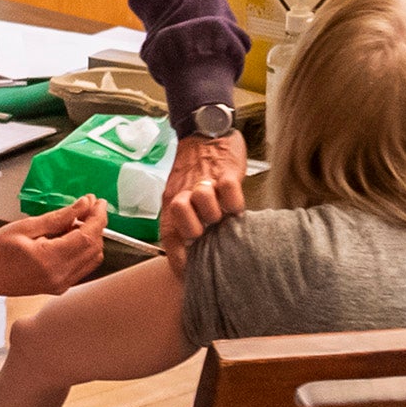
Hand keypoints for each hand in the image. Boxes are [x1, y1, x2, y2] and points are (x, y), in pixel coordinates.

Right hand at [0, 196, 113, 298]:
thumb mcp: (27, 226)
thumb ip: (59, 217)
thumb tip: (84, 205)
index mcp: (49, 259)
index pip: (87, 237)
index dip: (98, 217)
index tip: (98, 201)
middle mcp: (60, 276)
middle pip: (94, 248)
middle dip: (97, 225)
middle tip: (88, 206)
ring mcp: (61, 284)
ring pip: (93, 259)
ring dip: (91, 237)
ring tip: (77, 221)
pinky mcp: (60, 287)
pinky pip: (83, 267)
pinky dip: (84, 250)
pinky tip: (70, 237)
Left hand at [158, 132, 245, 266]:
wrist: (202, 131)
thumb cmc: (193, 168)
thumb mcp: (179, 193)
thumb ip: (182, 219)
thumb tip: (191, 251)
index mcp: (171, 203)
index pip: (170, 237)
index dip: (178, 259)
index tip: (189, 275)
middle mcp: (184, 194)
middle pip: (183, 221)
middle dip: (196, 232)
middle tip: (208, 231)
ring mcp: (205, 183)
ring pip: (206, 205)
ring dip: (216, 213)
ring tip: (222, 212)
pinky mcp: (225, 172)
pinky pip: (230, 192)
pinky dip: (235, 202)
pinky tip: (235, 203)